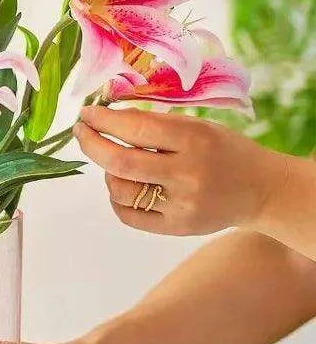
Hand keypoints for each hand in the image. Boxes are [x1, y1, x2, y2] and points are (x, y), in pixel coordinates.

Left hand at [72, 106, 285, 235]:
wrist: (262, 190)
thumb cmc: (224, 151)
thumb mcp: (198, 127)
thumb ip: (156, 125)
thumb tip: (106, 118)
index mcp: (195, 140)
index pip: (135, 129)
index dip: (103, 121)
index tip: (85, 115)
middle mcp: (187, 174)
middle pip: (120, 162)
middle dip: (91, 145)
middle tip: (81, 133)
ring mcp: (181, 205)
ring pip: (119, 190)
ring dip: (108, 173)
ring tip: (117, 163)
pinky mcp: (176, 228)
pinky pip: (127, 215)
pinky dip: (117, 198)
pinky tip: (125, 186)